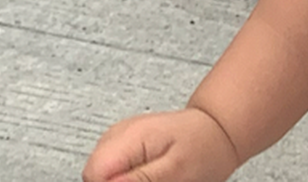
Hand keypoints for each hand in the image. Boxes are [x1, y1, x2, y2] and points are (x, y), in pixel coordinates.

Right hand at [82, 108, 240, 181]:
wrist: (214, 131)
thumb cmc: (203, 148)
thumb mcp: (176, 171)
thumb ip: (140, 181)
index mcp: (128, 137)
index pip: (94, 175)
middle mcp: (116, 135)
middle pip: (93, 177)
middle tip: (154, 181)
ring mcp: (116, 139)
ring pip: (100, 176)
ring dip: (121, 181)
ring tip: (155, 177)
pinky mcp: (121, 147)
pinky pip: (110, 172)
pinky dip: (126, 177)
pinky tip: (148, 175)